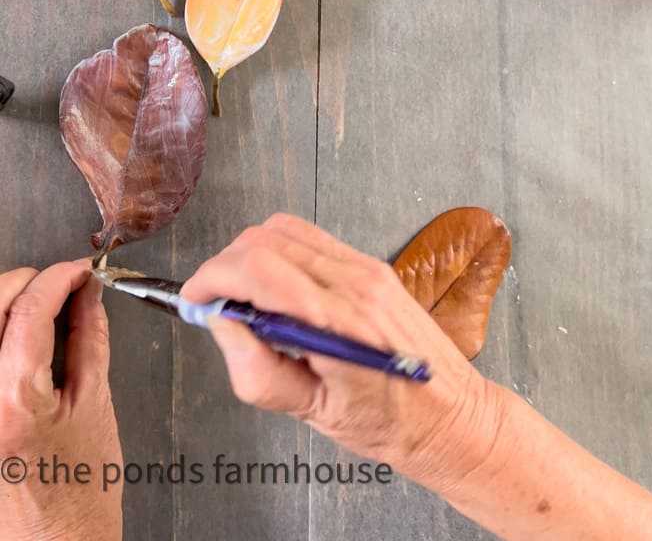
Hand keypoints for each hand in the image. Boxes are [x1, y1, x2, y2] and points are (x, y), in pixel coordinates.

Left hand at [0, 261, 121, 540]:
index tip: (78, 272)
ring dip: (4, 306)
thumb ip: (89, 340)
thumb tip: (88, 296)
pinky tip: (14, 341)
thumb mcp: (95, 406)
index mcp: (13, 399)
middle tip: (57, 285)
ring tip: (36, 311)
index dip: (59, 277)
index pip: (29, 307)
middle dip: (25, 282)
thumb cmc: (80, 496)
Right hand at [181, 213, 500, 492]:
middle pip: (265, 239)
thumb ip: (259, 371)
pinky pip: (311, 240)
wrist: (452, 415)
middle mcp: (355, 284)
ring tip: (245, 300)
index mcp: (339, 324)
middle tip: (214, 304)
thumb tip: (223, 324)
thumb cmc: (392, 423)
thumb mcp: (314, 414)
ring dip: (250, 256)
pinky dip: (279, 254)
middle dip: (225, 266)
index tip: (196, 300)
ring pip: (285, 230)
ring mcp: (366, 269)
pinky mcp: (372, 266)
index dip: (214, 277)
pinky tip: (279, 292)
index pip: (260, 269)